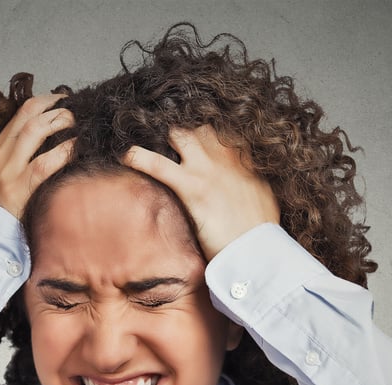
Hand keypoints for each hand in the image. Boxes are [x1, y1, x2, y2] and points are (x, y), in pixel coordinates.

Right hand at [0, 93, 74, 217]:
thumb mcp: (0, 174)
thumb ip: (18, 156)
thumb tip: (47, 141)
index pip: (21, 112)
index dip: (45, 101)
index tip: (62, 101)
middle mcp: (0, 154)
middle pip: (30, 115)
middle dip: (56, 107)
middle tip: (74, 110)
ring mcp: (9, 170)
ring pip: (35, 130)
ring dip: (60, 122)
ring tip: (77, 124)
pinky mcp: (19, 188)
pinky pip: (46, 162)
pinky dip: (64, 151)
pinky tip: (77, 147)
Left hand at [123, 125, 279, 259]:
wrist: (258, 249)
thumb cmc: (262, 230)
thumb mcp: (264, 198)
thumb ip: (251, 183)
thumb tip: (245, 187)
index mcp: (244, 159)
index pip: (221, 132)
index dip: (204, 134)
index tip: (194, 138)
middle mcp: (225, 157)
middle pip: (199, 127)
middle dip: (183, 131)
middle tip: (169, 142)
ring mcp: (206, 170)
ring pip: (179, 135)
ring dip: (163, 138)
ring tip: (147, 141)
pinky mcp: (191, 187)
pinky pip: (157, 164)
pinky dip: (138, 157)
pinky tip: (127, 156)